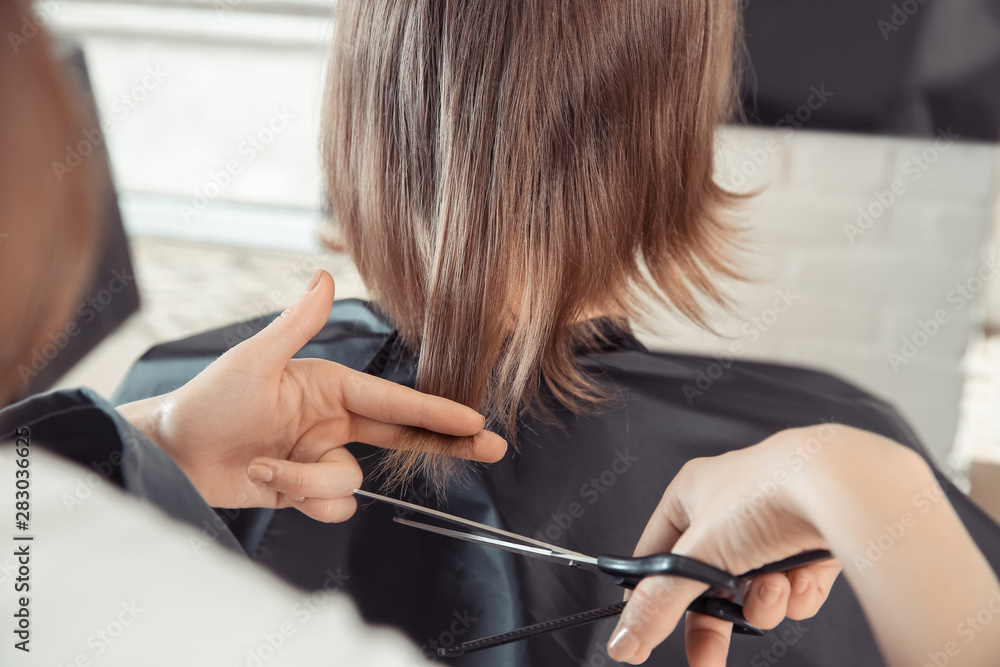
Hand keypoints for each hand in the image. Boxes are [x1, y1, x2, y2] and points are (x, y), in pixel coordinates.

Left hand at [119, 270, 506, 521]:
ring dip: (304, 481)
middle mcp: (334, 423)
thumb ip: (298, 323)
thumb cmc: (209, 400)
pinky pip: (330, 507)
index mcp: (331, 388)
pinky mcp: (306, 491)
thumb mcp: (256, 360)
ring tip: (262, 463)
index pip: (395, 402)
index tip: (474, 421)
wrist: (173, 455)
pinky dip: (299, 499)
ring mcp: (321, 458)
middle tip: (489, 449)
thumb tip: (324, 276)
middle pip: (404, 438)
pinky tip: (266, 480)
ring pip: (348, 483)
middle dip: (445, 444)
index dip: (437, 413)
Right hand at [606, 425, 845, 664]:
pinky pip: (794, 585)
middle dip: (717, 619)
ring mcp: (773, 523)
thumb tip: (624, 640)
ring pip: (755, 587)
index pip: (659, 553)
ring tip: (775, 589)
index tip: (651, 633)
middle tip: (708, 659)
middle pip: (710, 580)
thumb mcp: (698, 555)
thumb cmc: (765, 494)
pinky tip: (802, 580)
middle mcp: (731, 505)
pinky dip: (797, 591)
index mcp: (691, 492)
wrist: (843, 488)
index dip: (655, 595)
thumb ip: (658, 603)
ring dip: (764, 601)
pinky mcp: (813, 539)